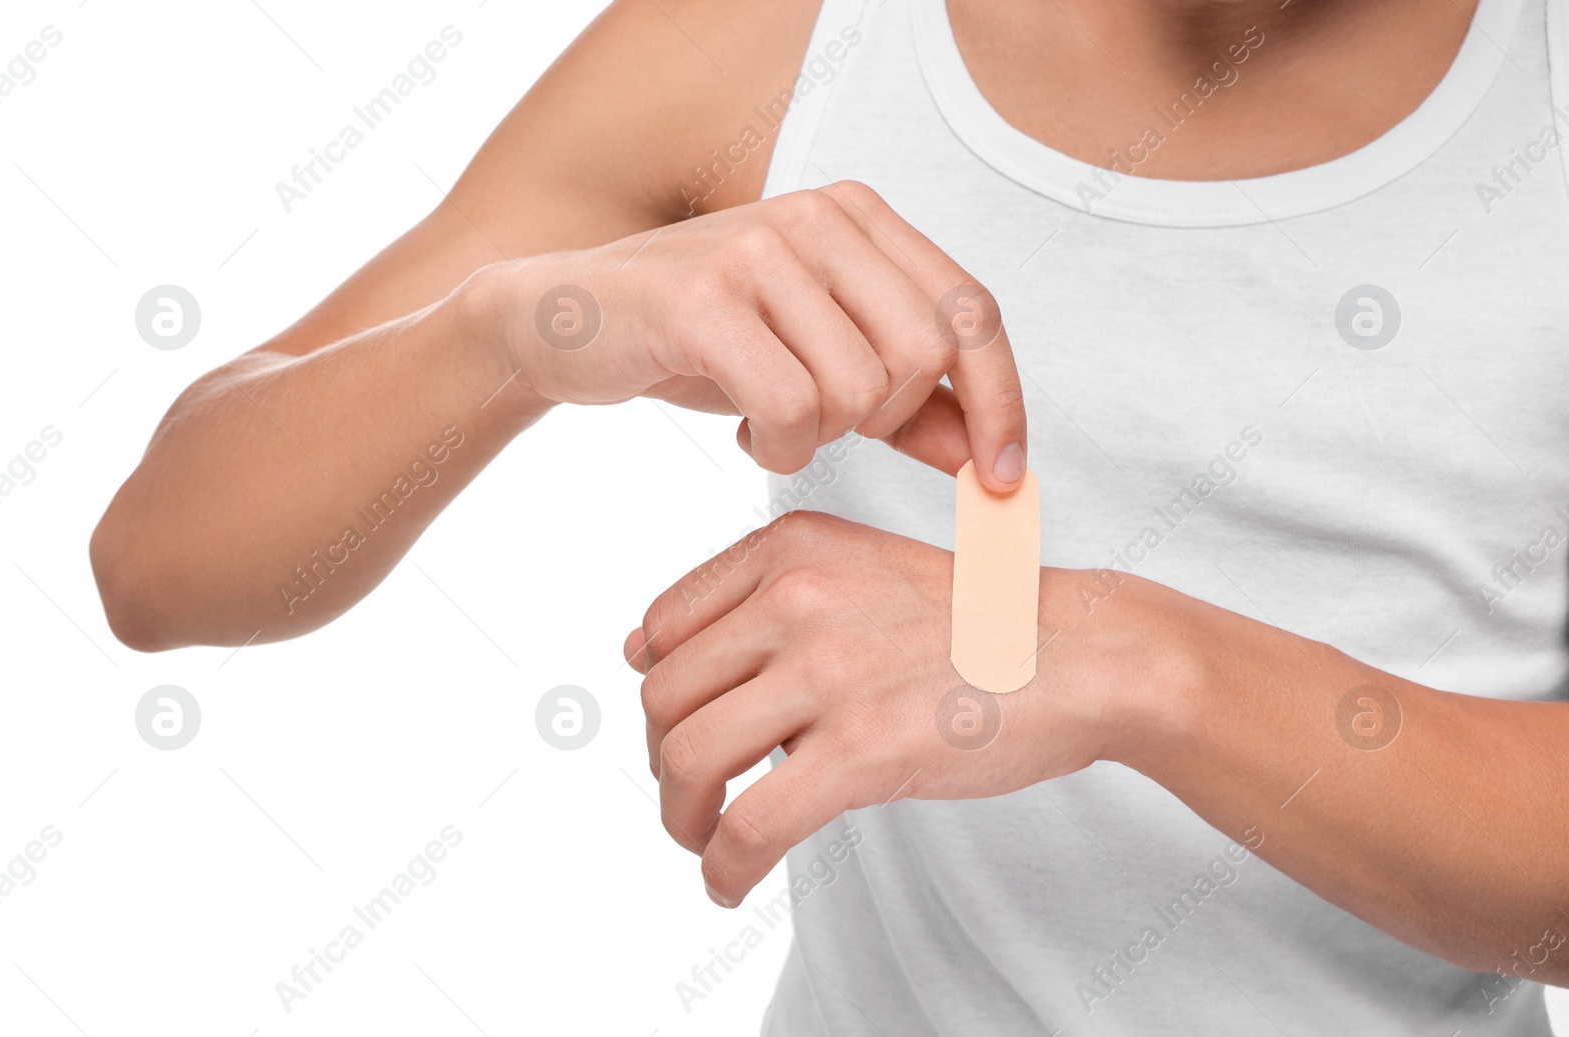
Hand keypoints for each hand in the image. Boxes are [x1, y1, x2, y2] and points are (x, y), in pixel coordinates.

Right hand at [475, 181, 1027, 490]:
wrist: (564, 321)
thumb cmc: (701, 341)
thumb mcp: (815, 363)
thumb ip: (905, 404)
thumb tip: (990, 459)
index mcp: (858, 216)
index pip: (971, 311)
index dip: (1001, 400)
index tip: (1004, 479)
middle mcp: (818, 216)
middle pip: (922, 356)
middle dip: (883, 421)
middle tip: (824, 423)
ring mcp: (759, 250)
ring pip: (857, 390)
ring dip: (818, 437)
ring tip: (769, 423)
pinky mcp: (703, 298)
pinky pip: (790, 409)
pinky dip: (775, 448)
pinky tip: (742, 435)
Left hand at [622, 510, 1191, 906]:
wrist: (1087, 655)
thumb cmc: (976, 625)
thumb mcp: (858, 571)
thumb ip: (762, 601)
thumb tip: (637, 651)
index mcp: (791, 548)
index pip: (662, 627)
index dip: (656, 692)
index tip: (676, 730)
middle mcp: (797, 597)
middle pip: (662, 696)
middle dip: (663, 761)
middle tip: (694, 797)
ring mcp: (829, 672)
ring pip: (687, 758)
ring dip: (681, 817)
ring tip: (706, 842)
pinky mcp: (862, 748)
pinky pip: (749, 825)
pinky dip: (724, 867)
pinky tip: (731, 882)